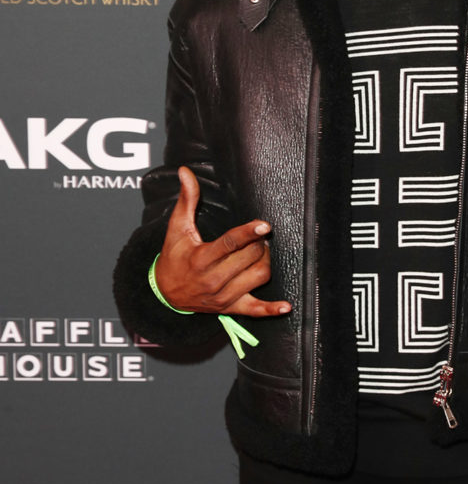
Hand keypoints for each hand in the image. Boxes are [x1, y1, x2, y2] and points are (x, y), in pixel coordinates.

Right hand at [154, 166, 291, 317]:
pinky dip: (271, 309)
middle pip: (249, 258)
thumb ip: (187, 199)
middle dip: (258, 244)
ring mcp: (223, 296)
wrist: (165, 293)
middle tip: (258, 236)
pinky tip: (285, 306)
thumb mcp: (177, 228)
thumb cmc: (174, 256)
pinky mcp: (230, 308)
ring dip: (265, 262)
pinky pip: (255, 310)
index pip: (230, 244)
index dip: (249, 233)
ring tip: (260, 253)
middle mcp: (213, 280)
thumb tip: (186, 172)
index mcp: (201, 259)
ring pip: (257, 277)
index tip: (264, 225)